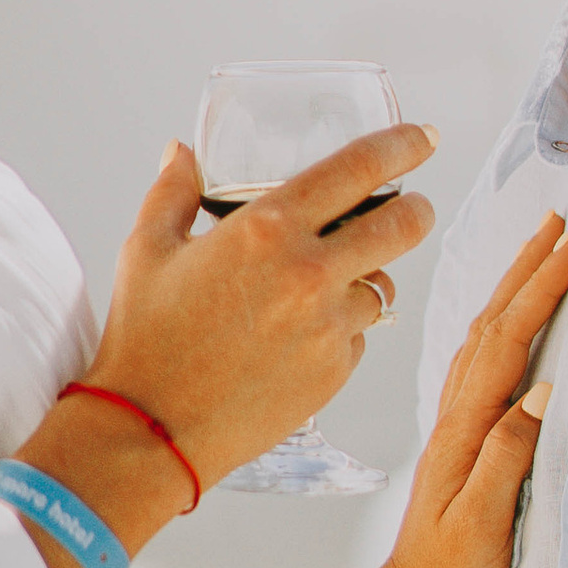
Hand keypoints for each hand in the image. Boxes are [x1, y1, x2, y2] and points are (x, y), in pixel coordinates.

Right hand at [85, 124, 435, 491]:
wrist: (153, 429)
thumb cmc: (146, 342)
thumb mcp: (147, 251)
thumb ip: (173, 192)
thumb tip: (179, 154)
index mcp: (266, 229)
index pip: (358, 169)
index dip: (401, 146)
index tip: (422, 139)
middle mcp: (309, 273)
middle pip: (402, 226)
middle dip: (417, 210)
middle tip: (414, 208)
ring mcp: (328, 326)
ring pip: (381, 286)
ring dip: (367, 277)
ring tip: (326, 285)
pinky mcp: (335, 371)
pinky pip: (358, 335)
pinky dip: (342, 328)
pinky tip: (300, 335)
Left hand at [342, 217, 567, 567]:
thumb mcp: (480, 531)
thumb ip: (508, 460)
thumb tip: (543, 392)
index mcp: (464, 436)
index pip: (507, 344)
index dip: (540, 290)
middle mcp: (456, 428)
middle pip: (491, 328)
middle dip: (526, 271)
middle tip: (559, 222)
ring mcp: (454, 440)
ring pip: (482, 346)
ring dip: (511, 294)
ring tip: (539, 255)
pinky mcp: (459, 458)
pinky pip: (479, 377)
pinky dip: (500, 337)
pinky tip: (509, 332)